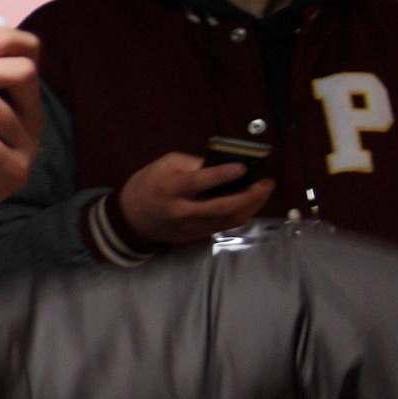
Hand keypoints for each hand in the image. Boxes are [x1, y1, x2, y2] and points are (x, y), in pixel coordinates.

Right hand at [117, 149, 272, 245]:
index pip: (198, 182)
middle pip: (221, 207)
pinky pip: (226, 225)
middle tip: (266, 183)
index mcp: (170, 189)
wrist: (132, 219)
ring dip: (251, 205)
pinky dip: (243, 212)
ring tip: (264, 190)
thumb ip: (192, 164)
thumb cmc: (147, 185)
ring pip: (229, 219)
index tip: (243, 167)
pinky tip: (251, 201)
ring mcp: (192, 226)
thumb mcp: (163, 165)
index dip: (222, 175)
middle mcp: (182, 210)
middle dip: (248, 195)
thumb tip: (222, 165)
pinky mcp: (198, 235)